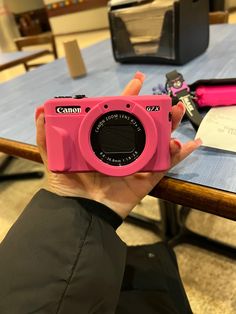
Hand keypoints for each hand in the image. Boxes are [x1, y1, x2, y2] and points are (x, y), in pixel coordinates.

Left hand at [35, 72, 200, 218]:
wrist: (78, 213)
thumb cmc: (67, 187)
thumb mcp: (53, 159)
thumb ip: (46, 137)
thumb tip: (40, 111)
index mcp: (103, 142)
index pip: (118, 115)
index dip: (128, 98)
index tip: (138, 82)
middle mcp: (121, 150)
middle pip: (143, 126)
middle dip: (156, 110)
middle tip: (166, 99)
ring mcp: (134, 164)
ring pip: (157, 142)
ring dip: (170, 127)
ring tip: (177, 113)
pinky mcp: (144, 181)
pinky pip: (163, 167)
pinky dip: (176, 156)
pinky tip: (187, 144)